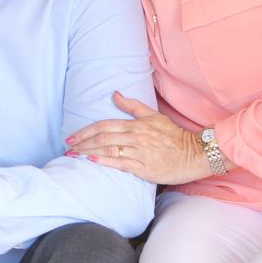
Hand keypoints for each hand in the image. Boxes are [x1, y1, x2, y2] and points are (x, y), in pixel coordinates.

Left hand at [64, 91, 209, 184]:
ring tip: (73, 155)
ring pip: (109, 150)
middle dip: (82, 143)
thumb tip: (115, 94)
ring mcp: (140, 153)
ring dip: (88, 153)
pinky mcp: (145, 168)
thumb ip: (132, 106)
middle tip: (67, 147)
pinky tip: (92, 161)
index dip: (86, 131)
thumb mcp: (153, 115)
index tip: (72, 137)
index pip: (105, 125)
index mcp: (136, 124)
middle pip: (102, 138)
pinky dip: (105, 162)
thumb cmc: (173, 135)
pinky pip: (121, 164)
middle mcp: (136, 137)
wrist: (194, 153)